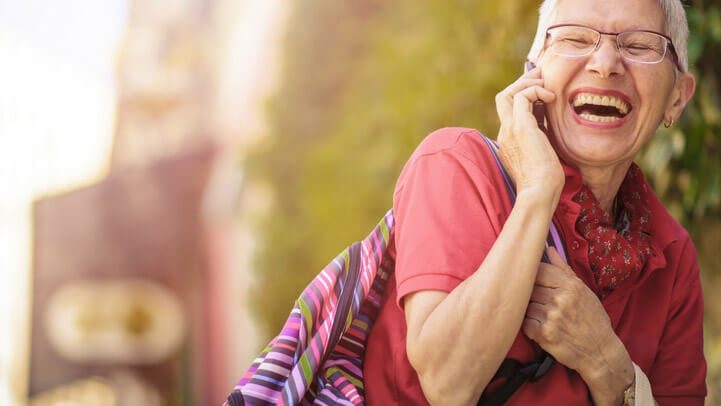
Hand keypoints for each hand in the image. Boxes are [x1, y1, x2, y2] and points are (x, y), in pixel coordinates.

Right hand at [495, 67, 563, 203]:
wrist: (540, 193)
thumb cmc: (546, 181)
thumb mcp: (543, 153)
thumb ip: (542, 137)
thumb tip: (550, 121)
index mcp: (509, 141)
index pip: (511, 110)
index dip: (525, 96)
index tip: (543, 90)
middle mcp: (505, 133)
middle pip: (503, 97)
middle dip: (522, 82)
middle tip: (541, 75)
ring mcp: (509, 129)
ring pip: (508, 93)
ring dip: (528, 83)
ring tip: (547, 83)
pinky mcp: (520, 127)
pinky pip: (523, 96)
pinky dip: (537, 91)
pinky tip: (552, 97)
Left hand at [523, 247, 633, 404]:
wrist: (601, 352)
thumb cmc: (593, 320)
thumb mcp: (584, 291)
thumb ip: (564, 270)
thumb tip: (549, 249)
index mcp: (570, 286)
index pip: (538, 270)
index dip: (534, 276)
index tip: (536, 283)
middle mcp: (560, 299)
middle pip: (529, 288)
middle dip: (533, 296)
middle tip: (542, 304)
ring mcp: (551, 317)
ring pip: (526, 306)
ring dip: (531, 311)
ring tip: (545, 318)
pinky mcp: (544, 334)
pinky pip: (525, 323)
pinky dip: (530, 326)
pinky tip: (542, 328)